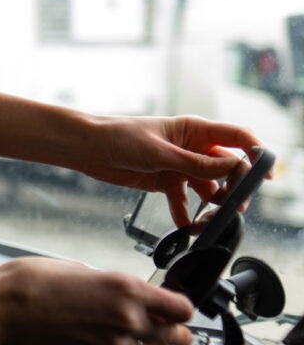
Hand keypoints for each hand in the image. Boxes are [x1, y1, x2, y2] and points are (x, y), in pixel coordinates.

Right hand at [0, 258, 193, 344]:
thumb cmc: (28, 284)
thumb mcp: (78, 270)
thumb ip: (111, 286)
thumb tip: (126, 296)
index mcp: (126, 291)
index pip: (183, 310)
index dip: (177, 308)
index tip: (170, 307)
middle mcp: (127, 323)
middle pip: (180, 339)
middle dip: (168, 331)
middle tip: (151, 324)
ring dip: (141, 343)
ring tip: (116, 333)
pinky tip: (96, 340)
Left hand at [75, 115, 261, 226]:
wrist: (89, 147)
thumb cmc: (120, 137)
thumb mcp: (160, 152)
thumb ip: (196, 164)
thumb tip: (232, 168)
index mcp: (194, 130)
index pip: (236, 138)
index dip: (255, 153)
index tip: (266, 173)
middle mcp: (192, 147)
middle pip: (227, 167)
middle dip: (235, 186)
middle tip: (235, 206)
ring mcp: (180, 165)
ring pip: (208, 186)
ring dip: (212, 203)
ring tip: (211, 219)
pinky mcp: (165, 181)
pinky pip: (183, 200)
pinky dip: (185, 212)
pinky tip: (185, 225)